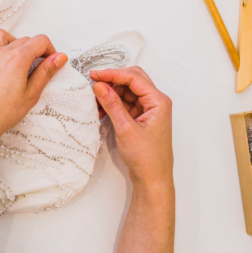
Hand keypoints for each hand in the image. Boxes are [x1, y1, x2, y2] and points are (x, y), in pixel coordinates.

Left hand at [0, 29, 67, 153]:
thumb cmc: (3, 113)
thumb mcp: (32, 94)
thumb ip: (46, 72)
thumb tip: (59, 57)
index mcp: (18, 58)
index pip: (40, 41)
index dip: (50, 50)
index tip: (51, 62)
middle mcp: (0, 52)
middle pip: (23, 39)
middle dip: (35, 49)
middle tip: (39, 67)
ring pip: (0, 36)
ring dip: (13, 41)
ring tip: (18, 56)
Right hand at [90, 67, 172, 188]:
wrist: (152, 178)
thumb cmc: (146, 157)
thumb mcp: (125, 129)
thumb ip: (112, 104)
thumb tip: (100, 85)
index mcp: (158, 101)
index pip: (134, 77)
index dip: (113, 73)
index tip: (95, 75)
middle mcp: (155, 102)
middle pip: (132, 80)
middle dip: (112, 80)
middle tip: (94, 83)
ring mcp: (148, 109)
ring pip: (127, 91)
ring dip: (111, 93)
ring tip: (95, 101)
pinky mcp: (141, 117)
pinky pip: (125, 103)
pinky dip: (113, 103)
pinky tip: (101, 110)